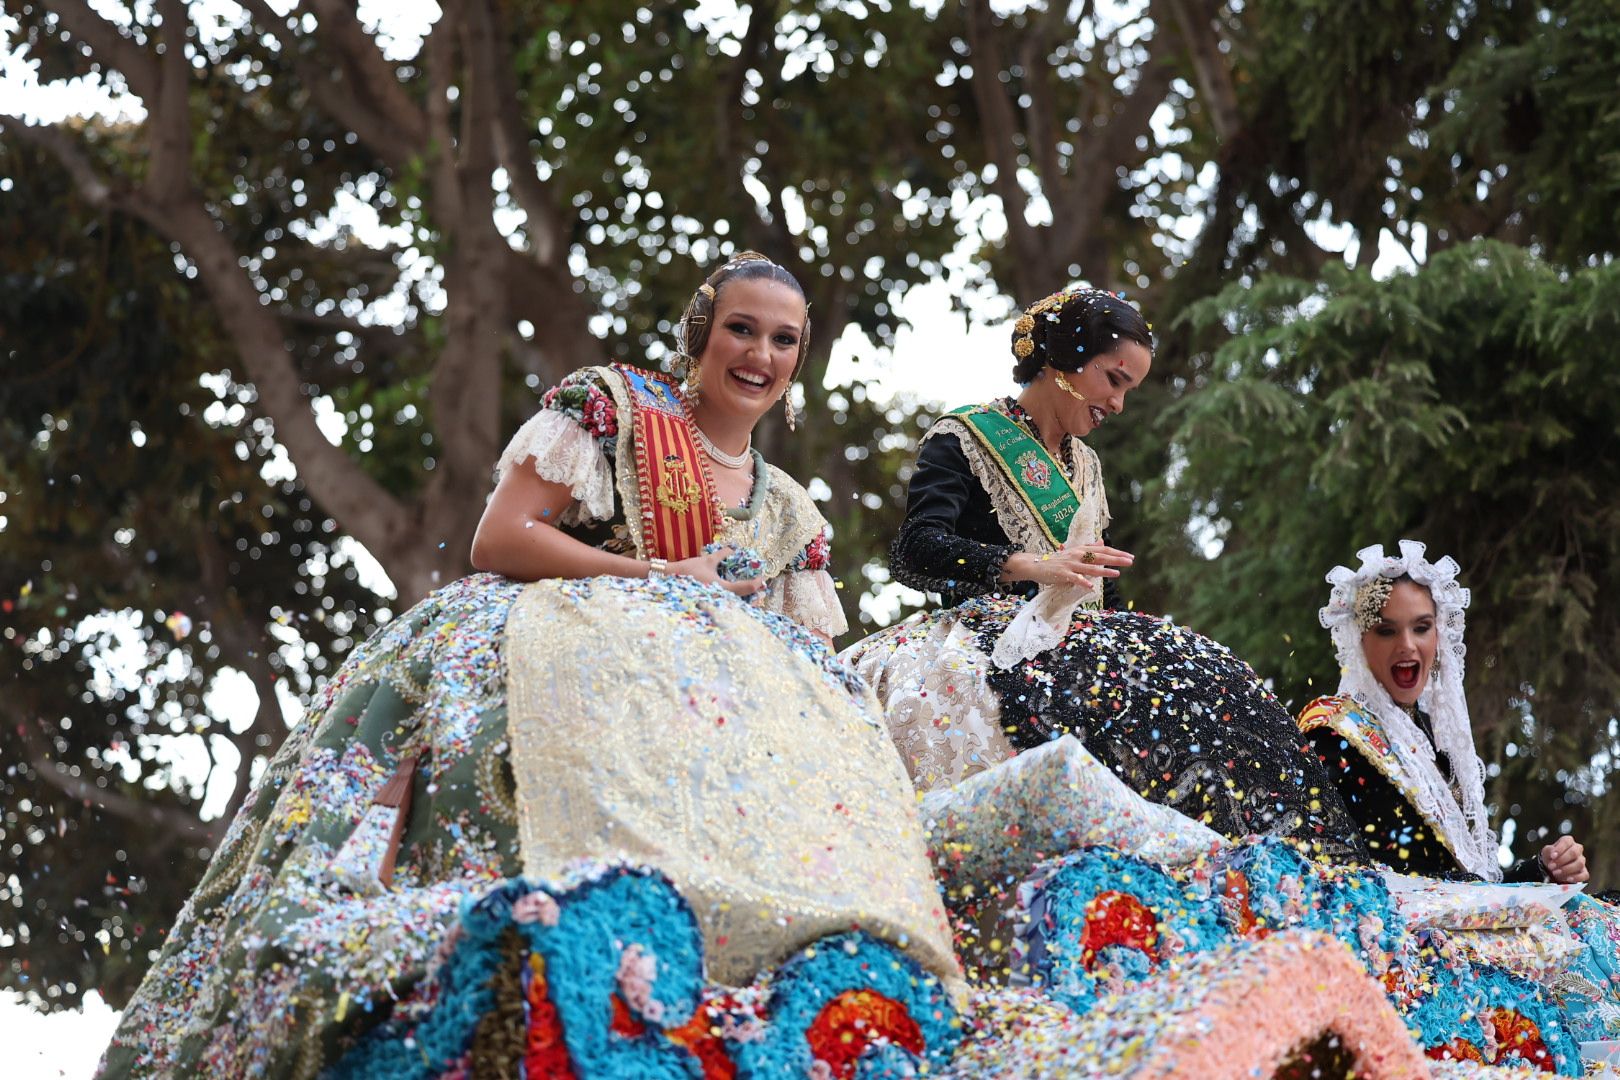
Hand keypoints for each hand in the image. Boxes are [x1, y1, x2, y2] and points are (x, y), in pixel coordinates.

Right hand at [668, 546, 766, 597]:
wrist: (669, 580)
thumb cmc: (688, 570)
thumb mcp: (708, 560)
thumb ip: (722, 554)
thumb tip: (733, 548)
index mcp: (721, 588)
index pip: (744, 588)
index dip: (755, 583)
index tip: (761, 578)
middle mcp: (719, 598)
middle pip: (742, 598)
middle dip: (752, 590)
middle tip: (759, 582)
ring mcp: (714, 602)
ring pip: (734, 601)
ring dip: (743, 594)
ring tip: (750, 587)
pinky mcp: (710, 602)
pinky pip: (726, 600)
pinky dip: (733, 596)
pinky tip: (734, 590)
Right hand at [1003, 544, 1133, 587]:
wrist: (1034, 564)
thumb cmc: (1056, 560)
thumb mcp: (1073, 552)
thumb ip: (1088, 548)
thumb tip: (1103, 541)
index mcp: (1081, 550)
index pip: (1102, 550)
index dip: (1116, 552)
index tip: (1129, 556)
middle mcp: (1077, 555)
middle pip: (1100, 556)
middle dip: (1116, 559)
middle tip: (1130, 561)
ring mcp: (1070, 565)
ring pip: (1090, 567)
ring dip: (1104, 571)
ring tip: (1117, 574)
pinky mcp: (1062, 574)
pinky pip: (1075, 578)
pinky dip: (1083, 581)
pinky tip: (1091, 586)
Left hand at [1539, 835, 1588, 883]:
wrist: (1553, 868)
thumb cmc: (1551, 857)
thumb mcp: (1546, 852)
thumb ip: (1549, 850)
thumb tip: (1553, 853)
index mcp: (1568, 841)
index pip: (1566, 841)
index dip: (1559, 849)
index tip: (1552, 856)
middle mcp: (1577, 849)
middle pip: (1574, 852)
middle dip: (1562, 860)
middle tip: (1551, 866)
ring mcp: (1582, 861)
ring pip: (1579, 864)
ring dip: (1566, 869)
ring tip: (1555, 872)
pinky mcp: (1584, 872)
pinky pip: (1584, 875)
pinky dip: (1576, 877)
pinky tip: (1568, 879)